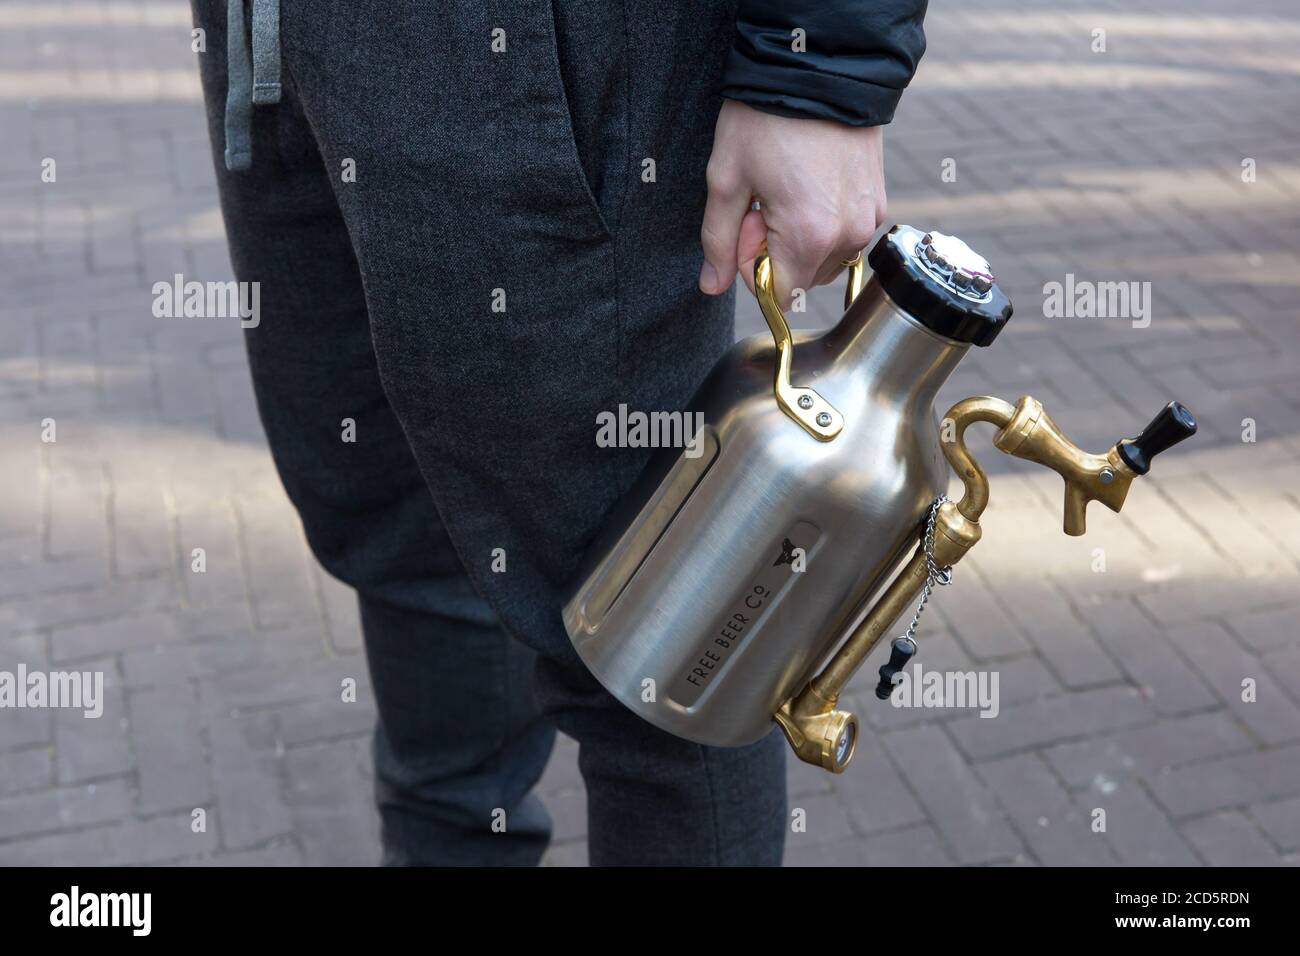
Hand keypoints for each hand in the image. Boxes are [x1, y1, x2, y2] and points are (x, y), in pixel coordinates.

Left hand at [698, 99, 886, 305]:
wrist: (816, 68)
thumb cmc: (765, 119)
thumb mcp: (727, 180)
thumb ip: (718, 241)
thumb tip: (712, 286)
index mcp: (808, 236)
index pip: (779, 295)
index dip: (753, 269)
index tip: (746, 226)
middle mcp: (847, 235)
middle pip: (803, 278)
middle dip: (776, 252)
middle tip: (763, 202)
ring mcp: (868, 219)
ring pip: (825, 259)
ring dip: (800, 239)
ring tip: (787, 191)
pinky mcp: (879, 202)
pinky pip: (845, 235)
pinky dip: (823, 223)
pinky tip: (809, 184)